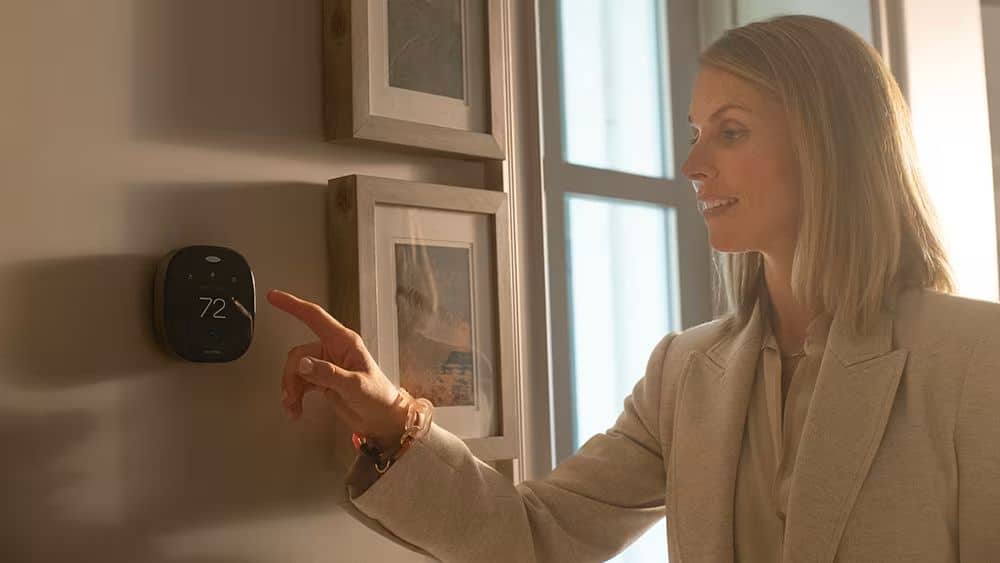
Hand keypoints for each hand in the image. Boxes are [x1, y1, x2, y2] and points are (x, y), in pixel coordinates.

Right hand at [267, 289, 408, 449]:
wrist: (383, 419)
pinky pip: (300, 382)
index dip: (293, 305)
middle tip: (291, 396)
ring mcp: (327, 365)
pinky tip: (296, 408)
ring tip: (293, 406)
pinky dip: (295, 395)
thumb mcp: (354, 385)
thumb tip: (303, 364)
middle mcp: (333, 350)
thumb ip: (328, 373)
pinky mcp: (323, 380)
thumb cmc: (378, 397)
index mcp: (344, 342)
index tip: (274, 297)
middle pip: (299, 353)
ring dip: (291, 388)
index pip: (314, 317)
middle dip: (291, 375)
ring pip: (297, 369)